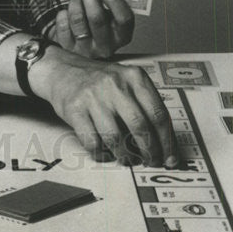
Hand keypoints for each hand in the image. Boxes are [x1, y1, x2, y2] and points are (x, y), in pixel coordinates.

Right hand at [30, 46, 179, 166]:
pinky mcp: (75, 109)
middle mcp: (115, 84)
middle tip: (151, 161)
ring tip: (127, 159)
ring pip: (116, 138)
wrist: (63, 70)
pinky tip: (105, 153)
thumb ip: (144, 104)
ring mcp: (94, 96)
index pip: (158, 114)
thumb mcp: (126, 81)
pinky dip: (101, 154)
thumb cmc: (99, 81)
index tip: (169, 157)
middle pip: (141, 127)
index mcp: (134, 77)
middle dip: (149, 152)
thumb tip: (163, 143)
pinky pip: (93, 142)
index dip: (167, 141)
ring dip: (125, 156)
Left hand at [51, 0, 133, 58]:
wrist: (81, 42)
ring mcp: (87, 50)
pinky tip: (67, 13)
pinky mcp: (68, 50)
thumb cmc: (99, 23)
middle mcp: (106, 46)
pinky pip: (63, 26)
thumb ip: (108, 1)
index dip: (114, 1)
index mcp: (122, 36)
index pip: (124, 19)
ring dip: (75, 3)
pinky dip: (63, 14)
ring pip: (78, 20)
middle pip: (97, 19)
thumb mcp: (110, 15)